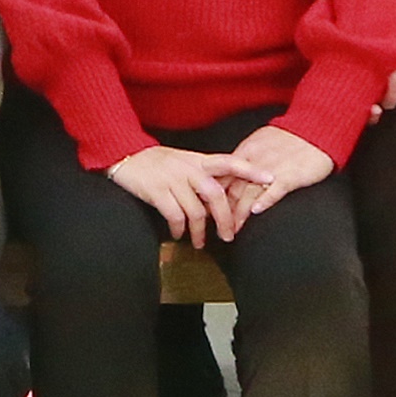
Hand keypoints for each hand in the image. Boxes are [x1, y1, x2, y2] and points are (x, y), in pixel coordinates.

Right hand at [107, 145, 264, 247]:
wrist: (125, 153)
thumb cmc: (156, 161)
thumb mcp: (182, 161)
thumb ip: (201, 174)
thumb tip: (221, 195)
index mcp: (197, 160)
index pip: (230, 162)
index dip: (251, 170)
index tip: (270, 179)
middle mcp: (188, 168)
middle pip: (216, 195)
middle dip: (225, 219)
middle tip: (229, 236)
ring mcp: (172, 179)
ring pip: (196, 210)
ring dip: (200, 231)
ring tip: (200, 242)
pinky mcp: (157, 191)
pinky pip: (175, 215)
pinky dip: (179, 229)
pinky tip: (178, 235)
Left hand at [223, 126, 336, 219]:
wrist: (317, 130)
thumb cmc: (292, 137)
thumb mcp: (261, 142)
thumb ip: (247, 158)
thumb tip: (233, 173)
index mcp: (246, 152)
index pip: (223, 176)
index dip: (214, 195)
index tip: (209, 210)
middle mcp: (255, 160)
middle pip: (232, 189)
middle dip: (223, 211)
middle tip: (219, 228)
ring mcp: (272, 169)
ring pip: (249, 193)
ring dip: (239, 214)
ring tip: (234, 229)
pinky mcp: (290, 176)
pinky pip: (275, 190)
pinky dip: (264, 200)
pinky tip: (256, 212)